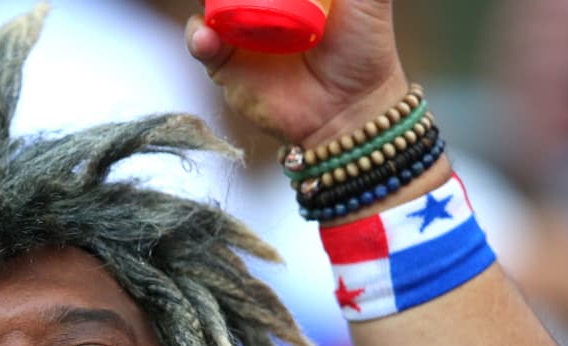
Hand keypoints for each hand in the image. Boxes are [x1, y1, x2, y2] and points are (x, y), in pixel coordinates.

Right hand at [185, 0, 407, 146]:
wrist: (348, 112)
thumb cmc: (363, 56)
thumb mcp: (368, 1)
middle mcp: (264, 6)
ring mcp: (241, 34)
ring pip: (211, 5)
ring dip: (208, 0)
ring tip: (214, 2)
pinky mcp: (226, 65)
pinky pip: (201, 43)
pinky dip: (198, 37)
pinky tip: (207, 37)